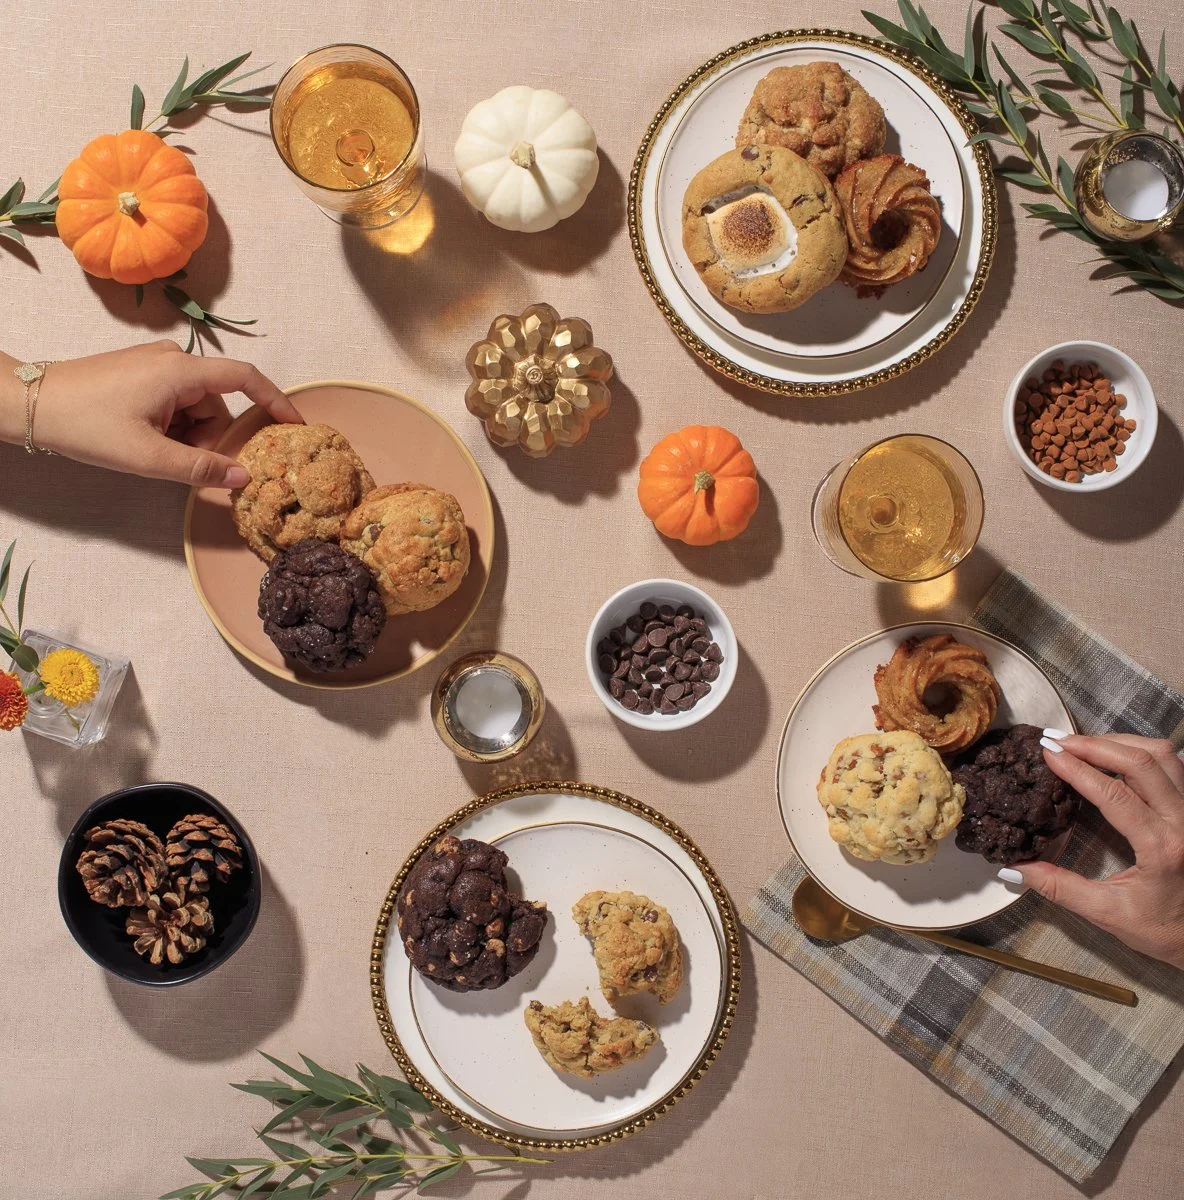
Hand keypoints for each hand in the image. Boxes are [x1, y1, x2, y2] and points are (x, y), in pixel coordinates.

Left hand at [29, 341, 301, 486]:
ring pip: (197, 406)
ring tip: (157, 455)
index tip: (294, 425)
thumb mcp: (148, 456)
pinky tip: (149, 443)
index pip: (245, 378)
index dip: (274, 400)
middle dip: (214, 436)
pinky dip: (174, 426)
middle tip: (189, 464)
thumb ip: (201, 467)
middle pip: (219, 401)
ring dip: (190, 435)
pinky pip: (176, 401)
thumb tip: (244, 477)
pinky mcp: (141, 373)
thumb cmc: (87, 425)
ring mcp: (155, 365)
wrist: (28, 404)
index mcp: (181, 371)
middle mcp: (173, 360)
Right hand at [1008, 733, 1183, 968]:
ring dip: (1120, 742)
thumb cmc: (1163, 929)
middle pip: (1142, 762)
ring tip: (1084, 744)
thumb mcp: (1108, 914)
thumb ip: (1060, 888)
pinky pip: (1175, 764)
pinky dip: (1142, 751)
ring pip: (1163, 755)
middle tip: (1057, 740)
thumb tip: (1013, 868)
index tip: (1047, 752)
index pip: (1115, 794)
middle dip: (1095, 745)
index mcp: (1161, 848)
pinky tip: (1116, 755)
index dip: (1078, 769)